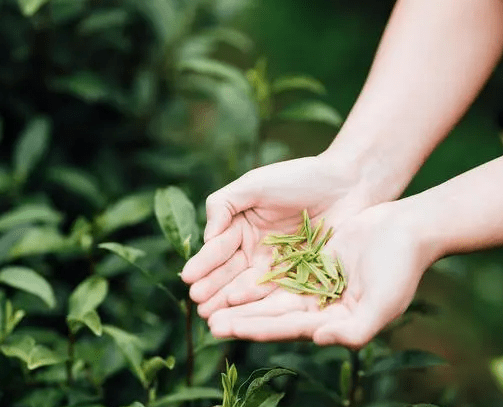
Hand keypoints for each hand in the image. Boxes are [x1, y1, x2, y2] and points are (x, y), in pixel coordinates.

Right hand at [180, 153, 369, 318]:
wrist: (347, 184)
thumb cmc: (298, 177)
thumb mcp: (253, 184)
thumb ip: (224, 205)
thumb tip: (206, 238)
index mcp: (240, 226)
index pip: (217, 248)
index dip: (204, 263)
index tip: (188, 278)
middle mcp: (254, 248)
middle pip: (229, 272)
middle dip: (212, 288)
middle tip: (196, 303)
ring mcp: (276, 265)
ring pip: (248, 286)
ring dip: (229, 302)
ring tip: (211, 316)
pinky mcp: (298, 277)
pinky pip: (275, 291)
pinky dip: (257, 302)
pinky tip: (242, 310)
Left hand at [203, 202, 436, 347]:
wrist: (408, 228)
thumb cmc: (401, 268)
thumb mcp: (382, 303)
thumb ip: (354, 330)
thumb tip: (317, 339)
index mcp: (332, 321)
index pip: (285, 327)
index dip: (253, 328)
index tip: (223, 328)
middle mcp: (319, 306)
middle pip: (270, 313)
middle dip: (239, 317)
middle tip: (205, 319)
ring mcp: (313, 283)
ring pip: (269, 292)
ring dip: (242, 296)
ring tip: (211, 298)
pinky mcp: (311, 261)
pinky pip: (277, 267)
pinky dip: (256, 270)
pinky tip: (234, 269)